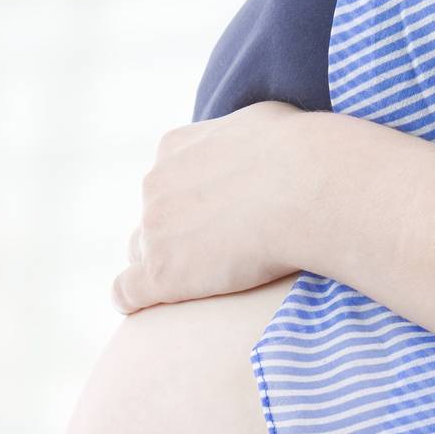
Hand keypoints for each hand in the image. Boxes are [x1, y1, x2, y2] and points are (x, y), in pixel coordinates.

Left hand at [111, 100, 314, 313]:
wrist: (307, 188)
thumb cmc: (299, 154)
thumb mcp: (261, 124)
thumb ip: (239, 138)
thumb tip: (251, 146)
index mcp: (174, 148)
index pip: (166, 182)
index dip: (188, 205)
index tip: (215, 219)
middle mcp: (155, 185)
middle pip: (152, 218)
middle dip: (176, 234)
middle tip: (216, 251)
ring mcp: (154, 230)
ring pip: (142, 253)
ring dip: (165, 265)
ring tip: (199, 281)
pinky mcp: (161, 272)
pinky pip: (127, 291)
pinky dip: (132, 300)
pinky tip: (141, 309)